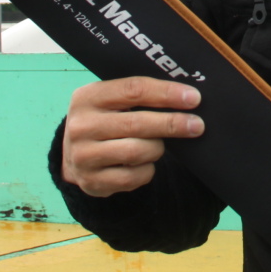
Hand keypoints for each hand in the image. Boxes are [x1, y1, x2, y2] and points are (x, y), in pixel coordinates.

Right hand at [61, 77, 203, 196]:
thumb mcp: (110, 101)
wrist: (74, 155)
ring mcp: (84, 156)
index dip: (167, 93)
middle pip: (138, 123)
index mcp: (87, 97)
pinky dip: (148, 170)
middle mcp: (81, 126)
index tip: (193, 98)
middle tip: (197, 125)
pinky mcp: (92, 181)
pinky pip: (135, 177)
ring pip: (138, 151)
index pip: (133, 89)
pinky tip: (145, 164)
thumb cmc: (104, 121)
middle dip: (172, 124)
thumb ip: (139, 96)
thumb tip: (186, 97)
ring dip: (157, 148)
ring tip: (159, 145)